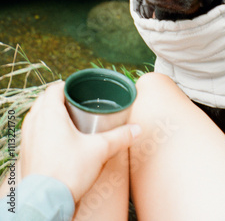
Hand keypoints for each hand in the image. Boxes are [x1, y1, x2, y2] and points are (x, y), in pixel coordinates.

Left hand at [19, 81, 140, 202]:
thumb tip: (136, 129)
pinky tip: (54, 141)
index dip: (66, 86)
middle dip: (58, 99)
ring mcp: (27, 138)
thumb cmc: (67, 172)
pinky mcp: (24, 153)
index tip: (77, 90)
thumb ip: (119, 137)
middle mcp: (35, 121)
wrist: (45, 201)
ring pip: (35, 116)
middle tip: (74, 105)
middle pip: (44, 100)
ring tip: (64, 122)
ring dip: (47, 114)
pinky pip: (31, 133)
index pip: (54, 88)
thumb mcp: (99, 150)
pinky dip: (41, 130)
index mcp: (50, 113)